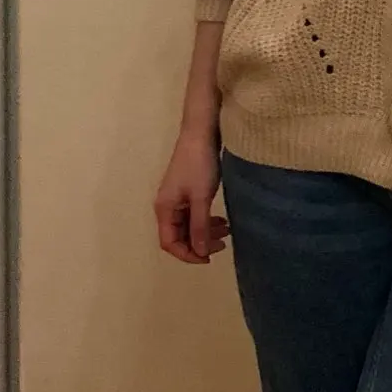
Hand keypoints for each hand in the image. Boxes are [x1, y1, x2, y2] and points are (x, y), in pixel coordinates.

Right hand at [154, 126, 230, 264]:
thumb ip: (199, 226)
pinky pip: (194, 215)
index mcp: (165, 209)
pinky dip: (206, 221)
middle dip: (200, 243)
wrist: (201, 134)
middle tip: (223, 244)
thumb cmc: (199, 165)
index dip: (188, 255)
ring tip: (226, 230)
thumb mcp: (201, 198)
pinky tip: (221, 221)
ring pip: (188, 226)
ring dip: (205, 232)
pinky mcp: (187, 193)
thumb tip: (200, 252)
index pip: (170, 243)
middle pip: (179, 237)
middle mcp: (167, 207)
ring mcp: (177, 200)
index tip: (208, 257)